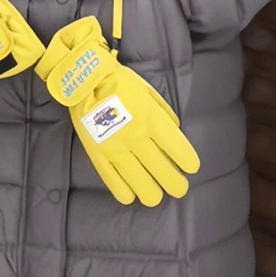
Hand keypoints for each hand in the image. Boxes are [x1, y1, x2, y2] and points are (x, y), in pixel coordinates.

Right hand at [35, 17, 199, 205]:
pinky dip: (126, 193)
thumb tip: (174, 134)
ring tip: (156, 194)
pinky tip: (132, 193)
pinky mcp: (98, 156)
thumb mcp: (149, 93)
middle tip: (179, 187)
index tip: (190, 167)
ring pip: (141, 185)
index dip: (189, 163)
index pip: (179, 151)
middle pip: (164, 173)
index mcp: (152, 120)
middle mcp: (137, 139)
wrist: (85, 82)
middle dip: (177, 185)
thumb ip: (164, 115)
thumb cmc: (121, 83)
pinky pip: (114, 183)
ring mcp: (116, 150)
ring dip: (153, 194)